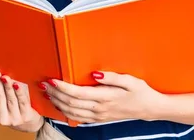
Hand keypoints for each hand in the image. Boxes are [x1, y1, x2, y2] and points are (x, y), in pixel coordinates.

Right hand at [0, 69, 43, 132]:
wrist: (29, 123)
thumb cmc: (14, 109)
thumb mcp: (3, 104)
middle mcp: (2, 119)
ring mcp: (15, 119)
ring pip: (10, 99)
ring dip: (7, 86)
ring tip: (4, 77)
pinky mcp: (26, 116)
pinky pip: (22, 102)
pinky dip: (19, 92)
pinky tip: (16, 85)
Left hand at [42, 71, 163, 123]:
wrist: (149, 108)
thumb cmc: (140, 91)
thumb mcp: (130, 80)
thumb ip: (111, 77)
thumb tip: (95, 74)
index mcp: (105, 97)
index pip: (77, 93)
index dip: (62, 87)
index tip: (52, 79)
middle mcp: (99, 109)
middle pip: (70, 103)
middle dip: (55, 94)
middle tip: (44, 84)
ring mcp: (98, 116)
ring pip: (71, 113)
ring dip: (57, 103)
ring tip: (47, 93)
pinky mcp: (98, 119)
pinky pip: (77, 118)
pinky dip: (65, 112)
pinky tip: (59, 105)